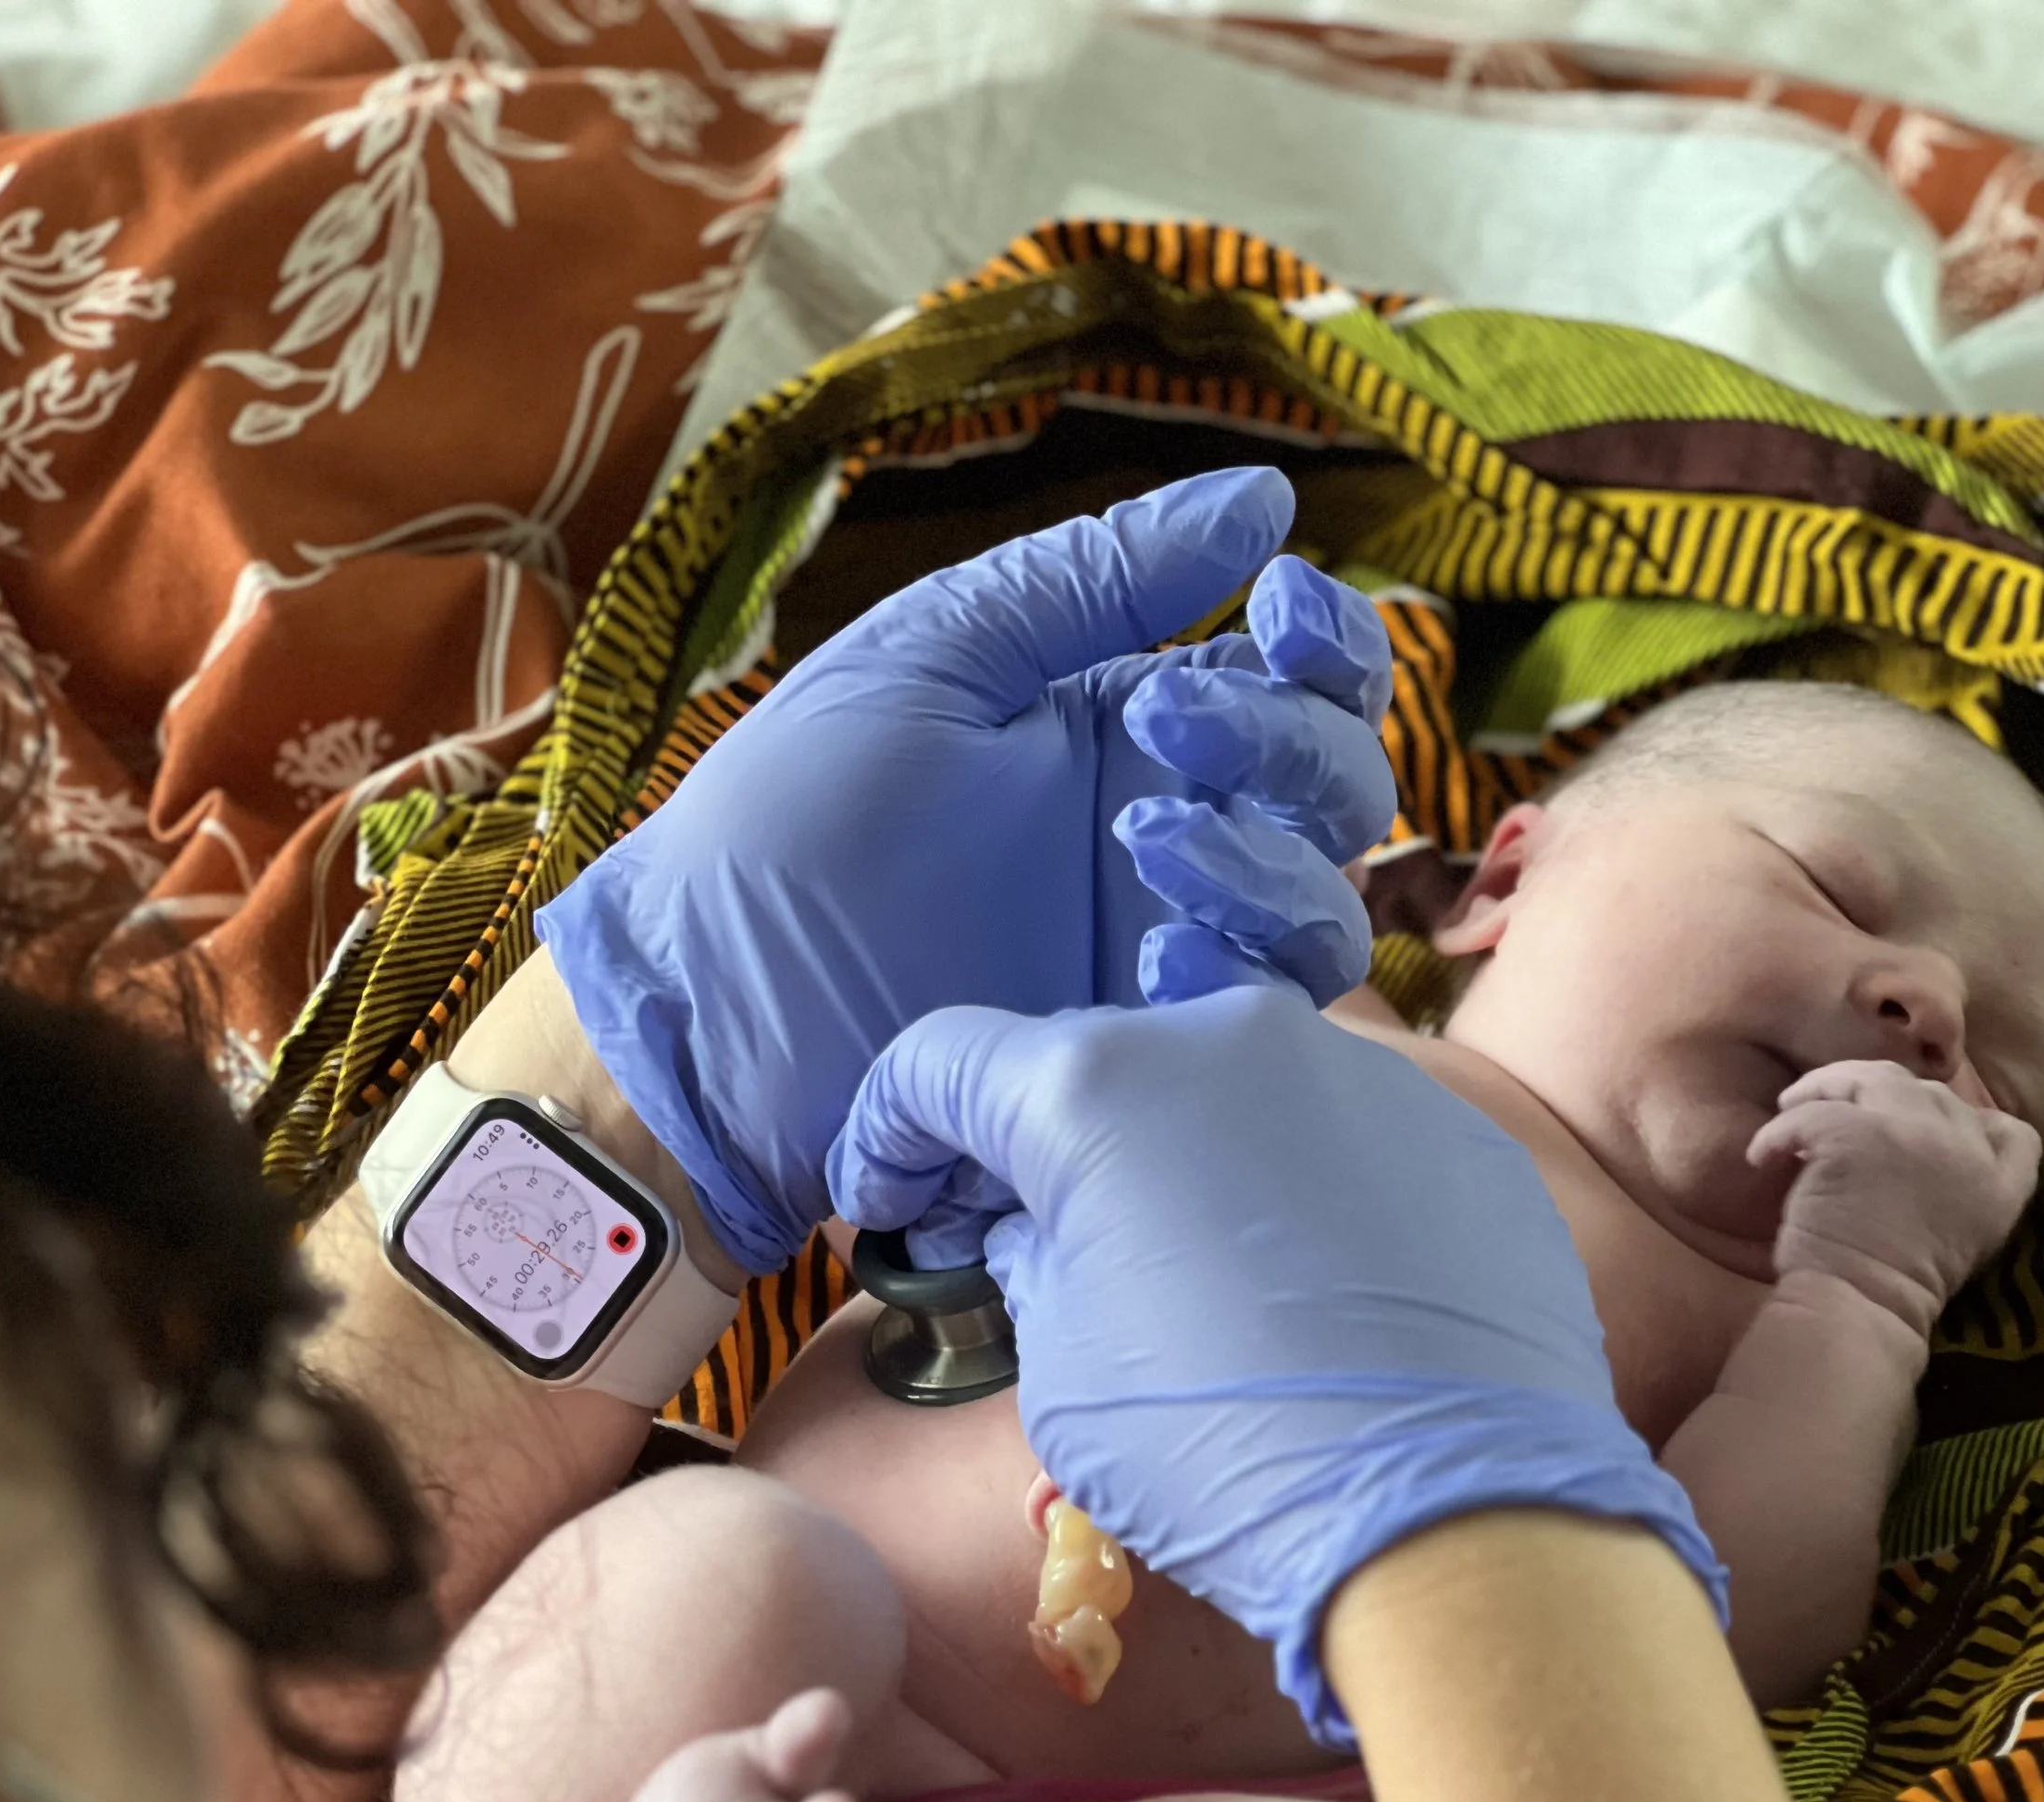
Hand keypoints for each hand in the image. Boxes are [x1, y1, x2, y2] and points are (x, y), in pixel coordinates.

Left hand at [535, 469, 1395, 1274]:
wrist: (708, 1014)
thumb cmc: (786, 824)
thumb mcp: (935, 660)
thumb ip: (1097, 580)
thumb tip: (1270, 499)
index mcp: (1123, 726)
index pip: (1296, 674)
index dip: (1327, 638)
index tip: (1278, 604)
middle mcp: (1168, 837)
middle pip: (1335, 787)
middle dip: (1283, 741)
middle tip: (1162, 727)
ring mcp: (1161, 957)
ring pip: (1321, 909)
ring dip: (1267, 861)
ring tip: (1146, 849)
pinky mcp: (1144, 1062)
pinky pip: (1260, 1021)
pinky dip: (1240, 973)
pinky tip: (1154, 959)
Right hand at [826, 989, 1726, 1744]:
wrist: (1449, 1513)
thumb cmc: (1221, 1453)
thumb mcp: (1063, 1371)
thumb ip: (1035, 1262)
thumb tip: (1048, 1230)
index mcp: (1092, 1087)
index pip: (945, 1062)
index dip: (891, 1132)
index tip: (886, 1200)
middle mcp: (1227, 1039)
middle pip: (1093, 1066)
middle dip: (1045, 1146)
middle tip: (1025, 1238)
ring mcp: (1355, 1075)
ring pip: (1228, 1097)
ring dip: (1185, 1164)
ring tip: (1189, 1276)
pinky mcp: (1450, 1136)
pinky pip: (1338, 1144)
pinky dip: (1298, 1196)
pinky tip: (1307, 1295)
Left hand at [1749, 1059, 2040, 1340]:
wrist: (1860, 1307)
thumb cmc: (1896, 1287)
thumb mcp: (1966, 1240)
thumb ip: (1966, 1188)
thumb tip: (1938, 1147)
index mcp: (1999, 1182)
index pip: (2010, 1131)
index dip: (1966, 1123)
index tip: (1921, 1136)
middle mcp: (1964, 1146)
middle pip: (1928, 1092)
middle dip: (1881, 1097)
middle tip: (1838, 1109)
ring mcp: (1911, 1133)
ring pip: (1870, 1080)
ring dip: (1828, 1088)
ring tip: (1793, 1109)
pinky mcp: (1855, 1134)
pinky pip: (1811, 1111)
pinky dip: (1778, 1131)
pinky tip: (1762, 1156)